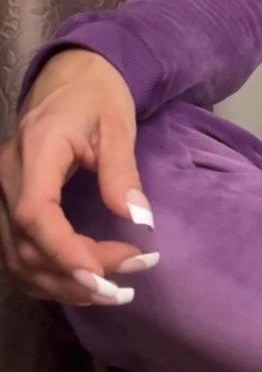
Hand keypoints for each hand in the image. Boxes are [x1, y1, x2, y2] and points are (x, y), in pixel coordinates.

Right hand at [0, 49, 156, 306]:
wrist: (72, 79)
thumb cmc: (97, 98)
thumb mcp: (118, 128)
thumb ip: (122, 173)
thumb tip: (139, 220)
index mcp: (34, 151)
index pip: (34, 213)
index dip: (63, 251)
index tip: (102, 274)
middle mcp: (7, 176)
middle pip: (25, 244)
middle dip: (74, 275)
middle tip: (124, 287)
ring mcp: (2, 193)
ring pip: (16, 258)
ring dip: (61, 285)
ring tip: (110, 292)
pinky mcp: (8, 206)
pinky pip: (15, 254)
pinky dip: (44, 277)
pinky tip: (79, 285)